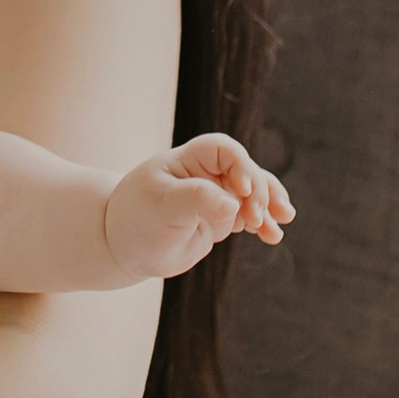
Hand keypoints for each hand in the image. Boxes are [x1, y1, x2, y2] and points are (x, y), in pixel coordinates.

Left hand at [103, 134, 292, 281]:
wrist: (122, 246)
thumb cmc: (136, 221)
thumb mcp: (162, 208)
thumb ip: (196, 200)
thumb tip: (232, 204)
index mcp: (188, 160)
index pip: (224, 150)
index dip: (240, 166)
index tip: (241, 192)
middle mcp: (205, 174)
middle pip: (246, 172)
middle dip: (257, 193)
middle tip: (255, 218)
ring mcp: (215, 196)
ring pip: (253, 194)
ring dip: (268, 208)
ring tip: (276, 229)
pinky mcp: (220, 217)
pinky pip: (250, 215)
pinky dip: (263, 224)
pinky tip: (272, 236)